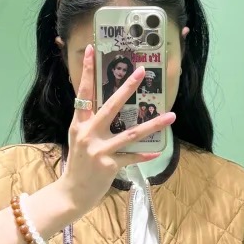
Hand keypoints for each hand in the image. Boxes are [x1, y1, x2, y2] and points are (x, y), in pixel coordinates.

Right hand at [60, 45, 175, 219]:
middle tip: (140, 72)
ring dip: (154, 124)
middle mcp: (88, 133)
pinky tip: (157, 150)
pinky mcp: (110, 164)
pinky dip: (145, 154)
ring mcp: (99, 149)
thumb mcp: (79, 139)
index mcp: (79, 124)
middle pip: (110, 105)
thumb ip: (90, 123)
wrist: (72, 193)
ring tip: (171, 116)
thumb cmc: (78, 164)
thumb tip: (106, 107)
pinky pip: (132, 156)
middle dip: (127, 88)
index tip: (91, 50)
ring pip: (131, 132)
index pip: (83, 93)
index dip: (87, 71)